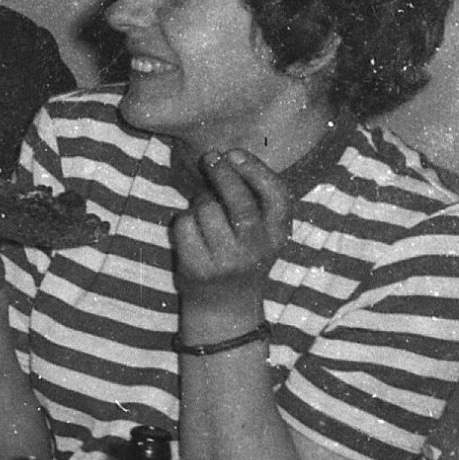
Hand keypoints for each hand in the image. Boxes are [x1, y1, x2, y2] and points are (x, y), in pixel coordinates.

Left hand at [171, 150, 289, 338]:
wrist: (225, 306)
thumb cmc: (241, 257)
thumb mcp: (262, 234)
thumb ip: (254, 202)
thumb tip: (224, 159)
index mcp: (278, 236)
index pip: (277, 198)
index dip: (257, 171)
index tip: (235, 153)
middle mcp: (257, 249)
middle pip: (239, 202)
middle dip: (222, 173)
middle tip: (211, 157)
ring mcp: (227, 261)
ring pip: (206, 209)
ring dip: (199, 201)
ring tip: (204, 213)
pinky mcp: (199, 269)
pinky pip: (183, 225)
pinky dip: (182, 222)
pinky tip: (191, 233)